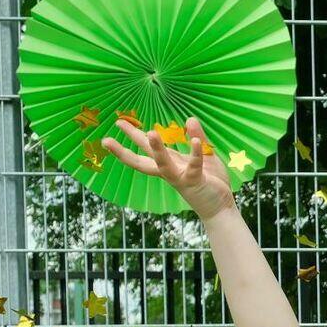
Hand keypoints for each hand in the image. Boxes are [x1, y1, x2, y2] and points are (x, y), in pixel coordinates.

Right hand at [103, 117, 234, 220]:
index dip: (133, 137)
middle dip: (124, 151)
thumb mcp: (204, 155)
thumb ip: (197, 137)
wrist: (221, 207)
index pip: (146, 151)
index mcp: (170, 164)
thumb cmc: (210, 181)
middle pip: (143, 160)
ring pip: (164, 164)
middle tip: (105, 141)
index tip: (118, 123)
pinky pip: (194, 166)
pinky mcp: (195, 182)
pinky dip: (195, 153)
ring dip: (157, 149)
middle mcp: (170, 172)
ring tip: (150, 132)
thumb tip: (189, 118)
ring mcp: (181, 178)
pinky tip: (194, 140)